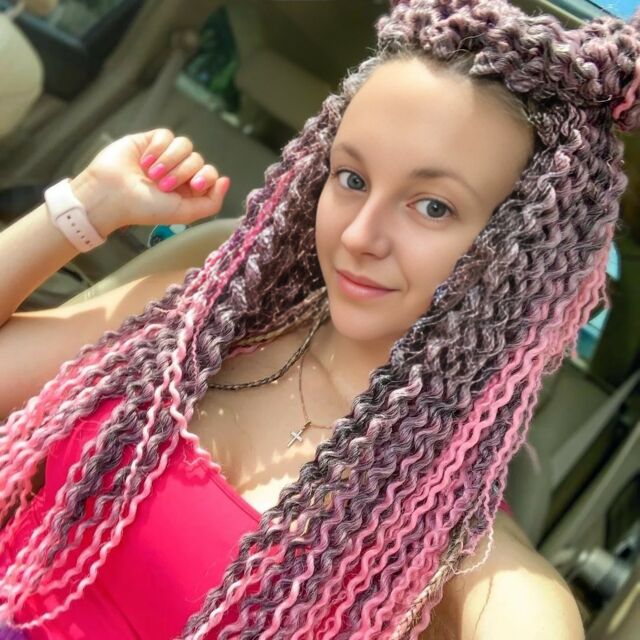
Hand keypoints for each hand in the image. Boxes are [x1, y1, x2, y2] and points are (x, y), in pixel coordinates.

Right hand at [70, 129, 230, 237]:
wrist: (111, 195)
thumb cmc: (145, 208)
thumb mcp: (184, 213)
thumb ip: (211, 203)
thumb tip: (225, 180)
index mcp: (188, 190)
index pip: (210, 174)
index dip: (205, 177)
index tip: (192, 185)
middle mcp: (178, 172)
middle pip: (198, 159)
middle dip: (182, 171)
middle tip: (162, 185)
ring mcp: (165, 156)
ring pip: (185, 145)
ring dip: (170, 160)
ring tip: (151, 174)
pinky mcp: (150, 141)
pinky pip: (167, 135)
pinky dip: (159, 147)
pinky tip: (144, 160)